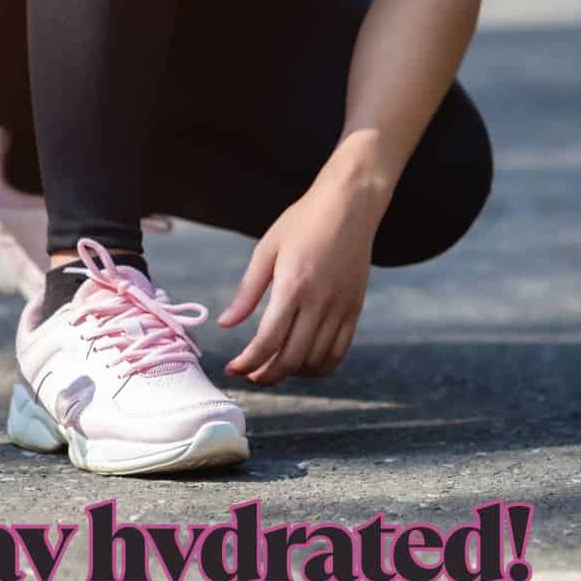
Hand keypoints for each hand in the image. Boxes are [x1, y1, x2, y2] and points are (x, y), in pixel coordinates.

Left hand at [218, 173, 384, 384]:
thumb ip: (247, 291)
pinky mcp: (355, 309)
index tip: (232, 369)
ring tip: (274, 368)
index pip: (268, 341)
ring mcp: (341, 308)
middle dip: (267, 375)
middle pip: (292, 358)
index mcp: (293, 286)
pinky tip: (303, 364)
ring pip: (316, 361)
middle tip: (250, 375)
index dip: (247, 362)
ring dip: (292, 373)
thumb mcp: (267, 249)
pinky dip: (320, 367)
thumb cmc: (303, 222)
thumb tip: (226, 324)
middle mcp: (319, 302)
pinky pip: (339, 352)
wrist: (349, 205)